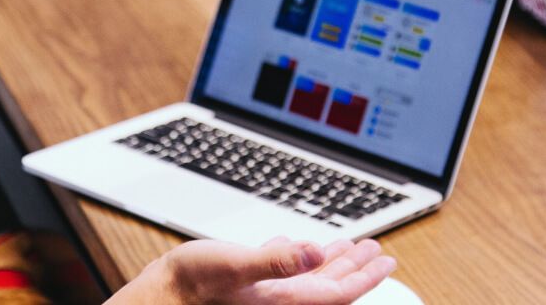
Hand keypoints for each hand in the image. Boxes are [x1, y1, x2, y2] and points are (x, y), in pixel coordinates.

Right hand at [109, 237, 396, 304]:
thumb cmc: (190, 286)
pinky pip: (284, 276)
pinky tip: (295, 247)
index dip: (365, 276)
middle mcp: (279, 301)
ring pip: (308, 280)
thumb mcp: (234, 266)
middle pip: (329, 286)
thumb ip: (276, 261)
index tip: (386, 259)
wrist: (159, 299)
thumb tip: (314, 252)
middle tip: (375, 249)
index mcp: (284, 300)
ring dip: (329, 262)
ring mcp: (264, 296)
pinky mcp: (248, 288)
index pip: (337, 291)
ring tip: (347, 247)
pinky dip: (297, 261)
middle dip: (354, 267)